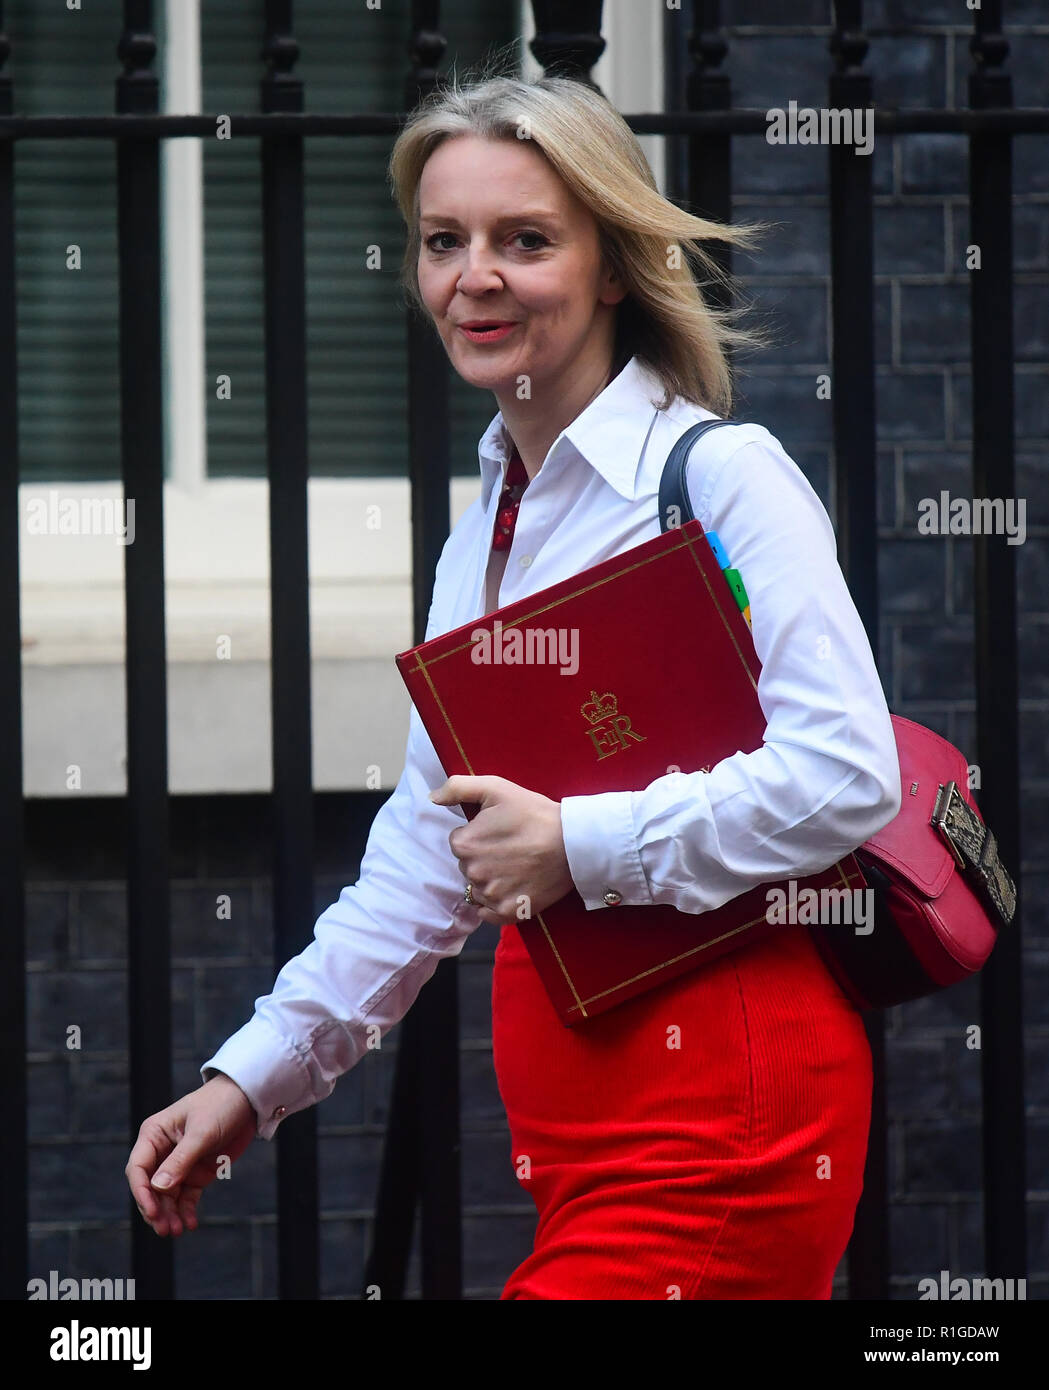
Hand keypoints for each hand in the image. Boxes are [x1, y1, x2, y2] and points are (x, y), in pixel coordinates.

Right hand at [125, 1075, 257, 1236]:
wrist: (248, 1099)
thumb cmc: (221, 1105)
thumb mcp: (202, 1132)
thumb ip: (181, 1160)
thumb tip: (158, 1187)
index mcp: (154, 1134)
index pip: (138, 1169)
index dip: (142, 1192)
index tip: (153, 1212)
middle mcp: (161, 1151)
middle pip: (150, 1187)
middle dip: (156, 1209)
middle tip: (166, 1229)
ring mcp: (178, 1164)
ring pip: (166, 1196)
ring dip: (170, 1214)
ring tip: (178, 1230)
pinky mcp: (196, 1173)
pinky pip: (186, 1197)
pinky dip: (186, 1211)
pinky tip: (191, 1223)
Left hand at [429, 775, 575, 924]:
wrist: (573, 842)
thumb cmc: (534, 813)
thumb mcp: (496, 788)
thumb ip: (458, 787)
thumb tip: (432, 797)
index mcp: (464, 844)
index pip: (460, 841)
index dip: (479, 835)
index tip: (500, 831)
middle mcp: (472, 873)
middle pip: (468, 866)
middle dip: (484, 857)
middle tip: (511, 847)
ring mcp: (491, 895)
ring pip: (479, 888)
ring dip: (491, 880)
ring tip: (516, 866)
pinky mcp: (509, 912)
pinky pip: (489, 912)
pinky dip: (495, 904)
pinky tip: (512, 888)